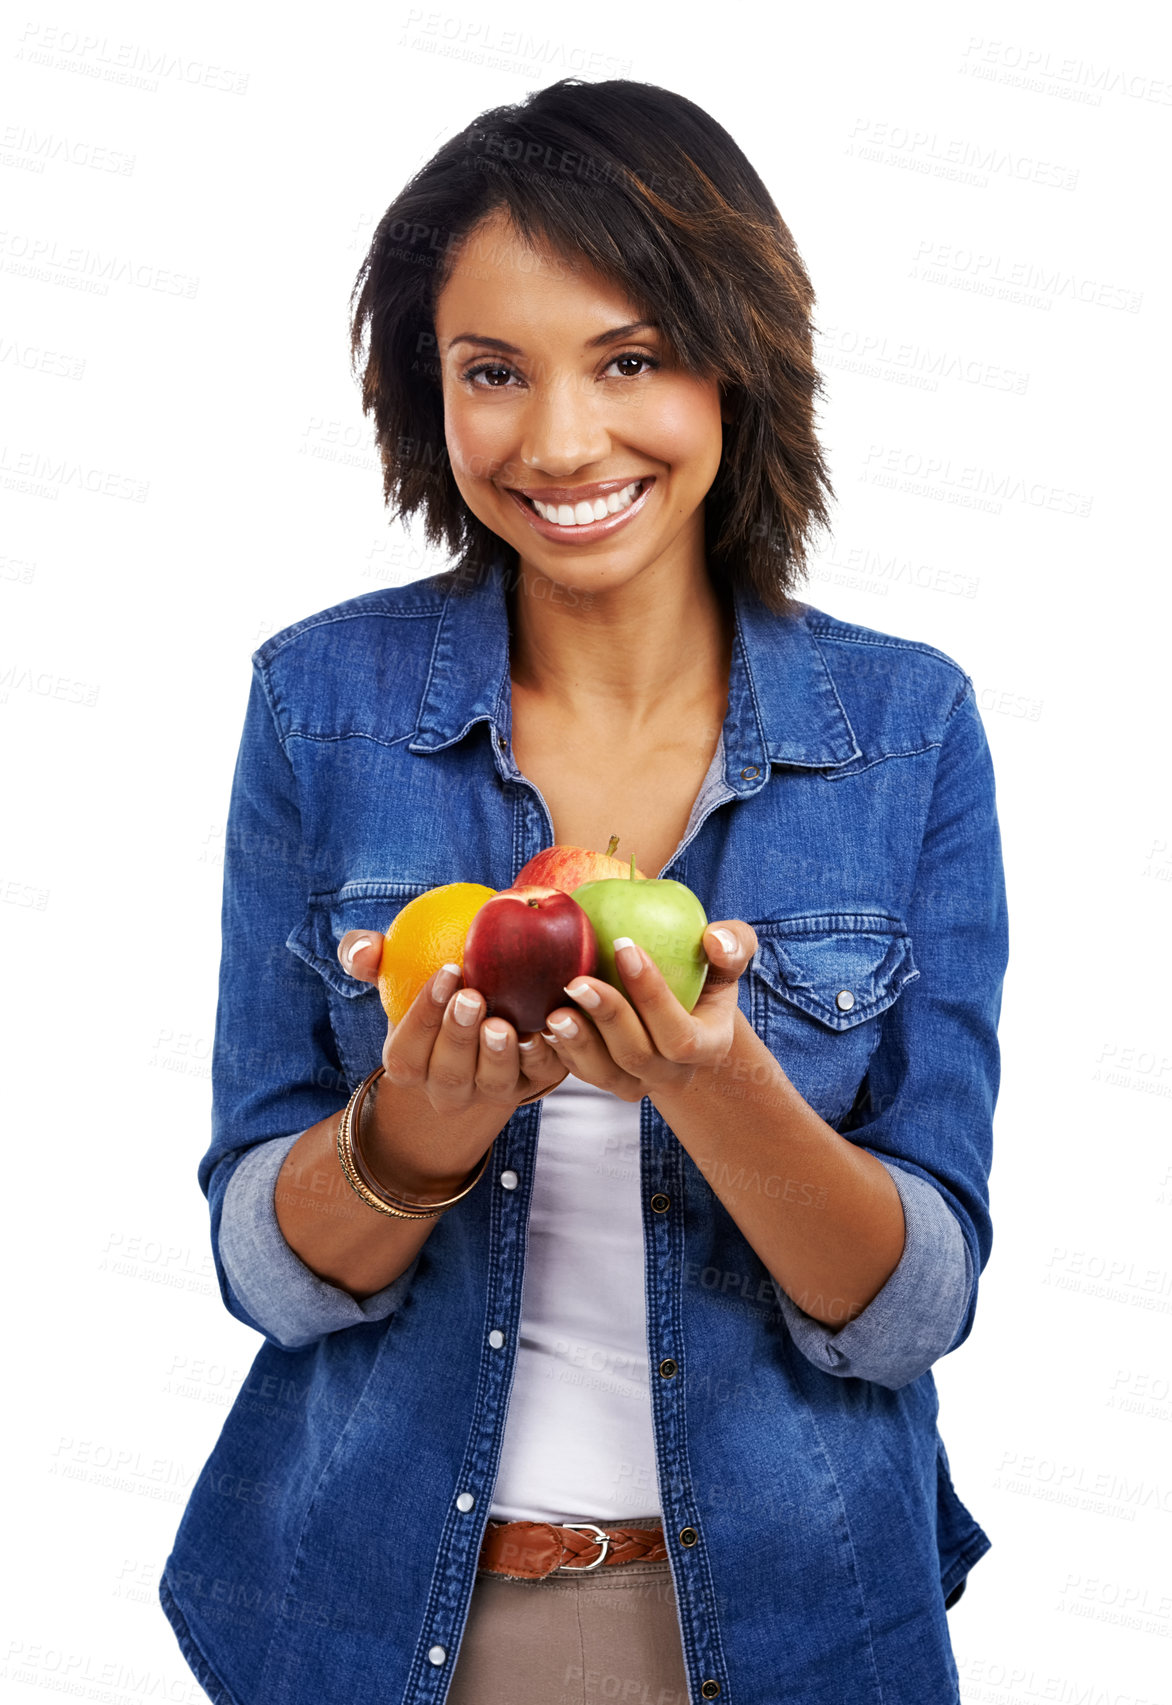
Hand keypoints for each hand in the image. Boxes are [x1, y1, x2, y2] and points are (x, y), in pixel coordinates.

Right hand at [337, 932, 566, 1125]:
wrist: (482, 1023)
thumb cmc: (432, 992)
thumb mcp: (396, 974)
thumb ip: (369, 956)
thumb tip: (363, 950)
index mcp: (411, 1065)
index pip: (407, 1053)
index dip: (423, 1017)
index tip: (446, 971)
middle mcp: (449, 1089)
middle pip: (449, 1075)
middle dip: (458, 1038)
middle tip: (473, 996)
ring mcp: (492, 1091)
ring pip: (493, 1084)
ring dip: (498, 1056)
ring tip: (503, 1024)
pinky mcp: (534, 1082)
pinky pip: (540, 1077)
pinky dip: (543, 1057)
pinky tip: (546, 1029)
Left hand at [540, 921, 758, 1101]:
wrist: (682, 1008)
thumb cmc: (704, 970)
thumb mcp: (729, 955)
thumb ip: (734, 944)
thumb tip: (713, 940)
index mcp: (708, 1046)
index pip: (680, 1033)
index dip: (653, 994)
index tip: (625, 945)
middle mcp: (672, 1073)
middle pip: (637, 1056)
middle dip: (608, 1018)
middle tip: (577, 981)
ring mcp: (636, 1082)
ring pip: (604, 1074)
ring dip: (577, 1044)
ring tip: (553, 1012)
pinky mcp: (604, 1079)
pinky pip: (579, 1072)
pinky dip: (558, 1050)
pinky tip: (538, 1021)